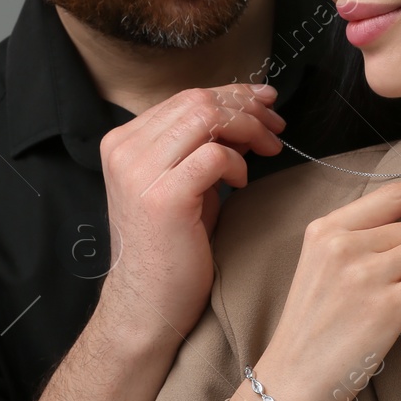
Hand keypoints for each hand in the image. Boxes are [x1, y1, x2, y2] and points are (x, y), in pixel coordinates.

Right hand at [98, 83, 285, 340]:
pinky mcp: (164, 197)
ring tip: (269, 149)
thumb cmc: (171, 247)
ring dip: (249, 129)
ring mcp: (140, 171)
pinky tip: (241, 183)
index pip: (186, 97)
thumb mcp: (182, 183)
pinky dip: (237, 163)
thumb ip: (201, 145)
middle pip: (199, 100)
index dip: (232, 95)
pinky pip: (215, 155)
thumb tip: (245, 113)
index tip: (265, 104)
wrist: (148, 305)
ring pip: (207, 117)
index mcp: (123, 142)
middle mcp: (125, 150)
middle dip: (247, 108)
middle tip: (276, 127)